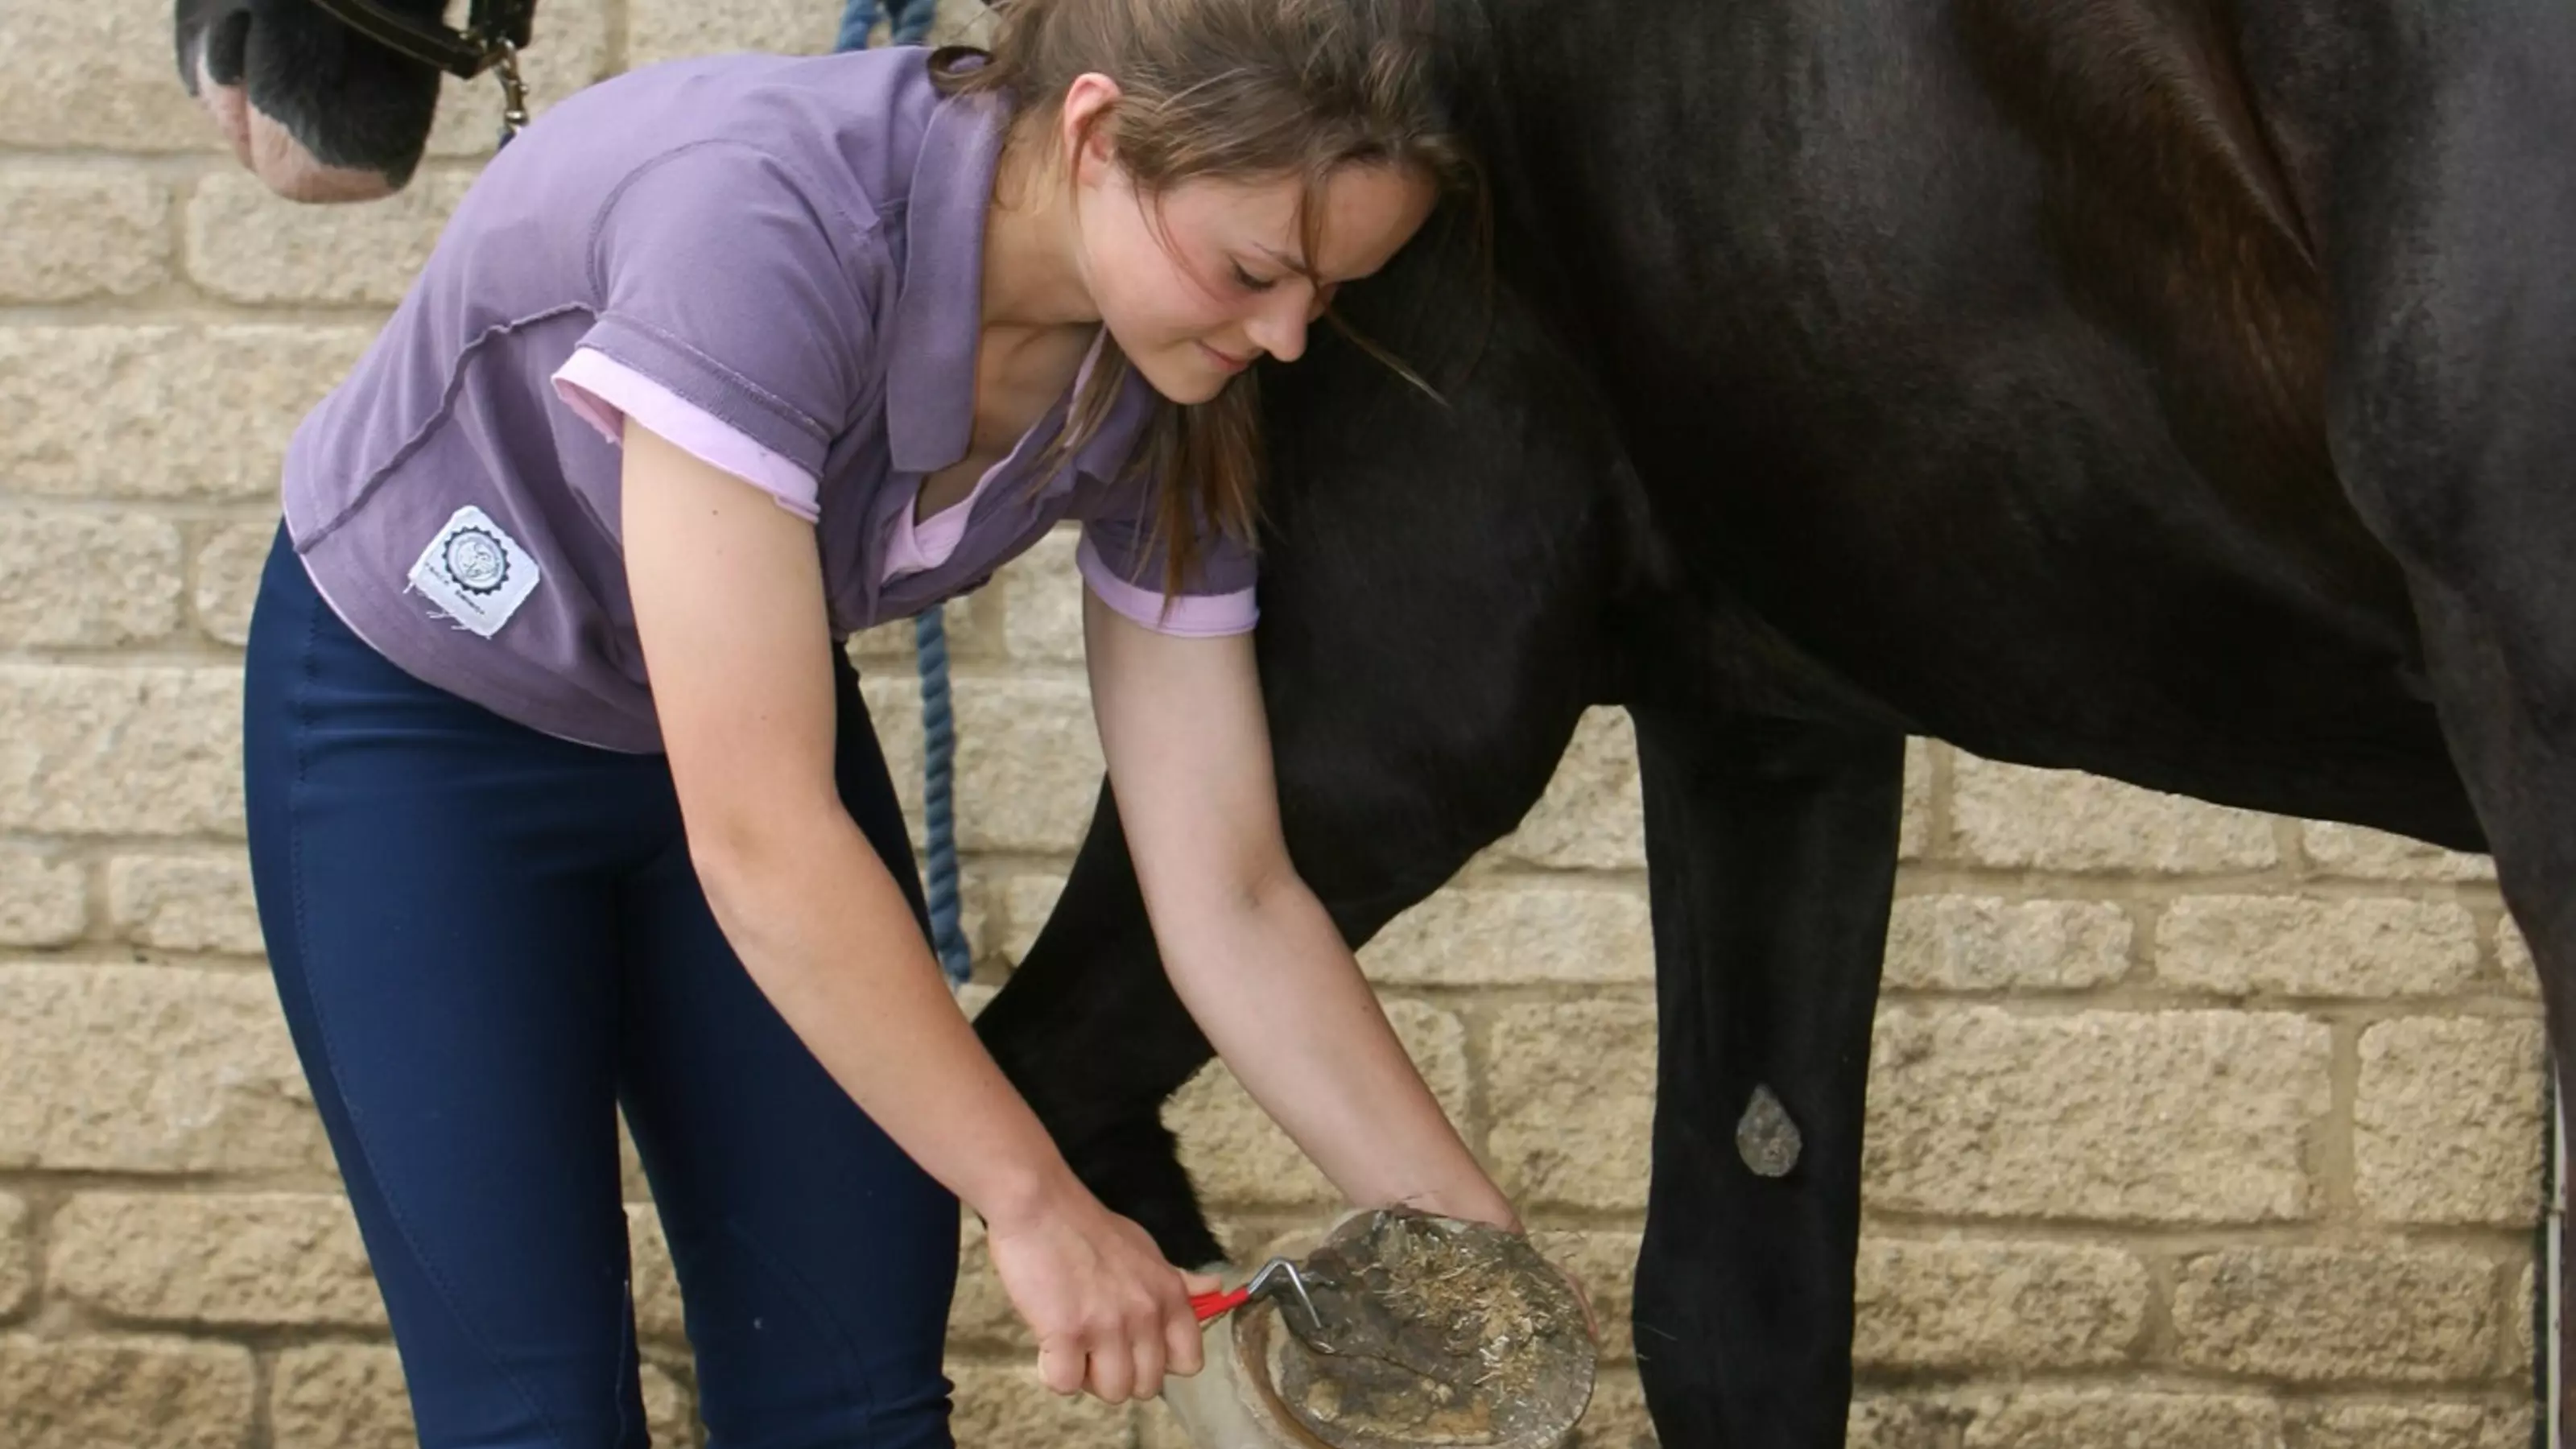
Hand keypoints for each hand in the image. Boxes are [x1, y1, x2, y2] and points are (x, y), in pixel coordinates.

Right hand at [985, 1186, 1223, 1402]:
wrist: (1040, 1206)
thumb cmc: (1088, 1228)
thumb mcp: (1144, 1249)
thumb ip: (1177, 1279)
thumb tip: (1215, 1288)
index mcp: (1169, 1295)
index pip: (1189, 1361)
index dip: (1160, 1363)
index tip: (1136, 1349)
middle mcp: (1146, 1314)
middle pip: (1148, 1386)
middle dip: (1120, 1374)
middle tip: (1095, 1347)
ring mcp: (1108, 1326)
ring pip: (1113, 1392)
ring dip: (1088, 1377)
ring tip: (1071, 1345)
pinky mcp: (1067, 1334)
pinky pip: (1066, 1384)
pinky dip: (1053, 1372)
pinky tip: (1048, 1344)